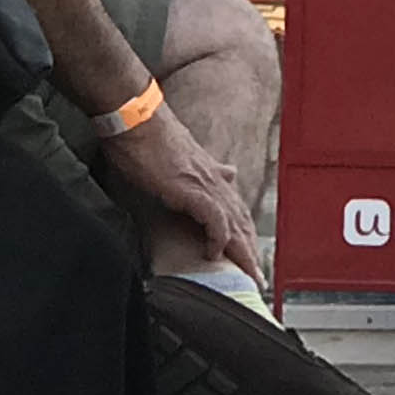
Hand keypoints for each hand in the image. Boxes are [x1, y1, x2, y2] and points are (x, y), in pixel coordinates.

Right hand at [104, 107, 261, 282]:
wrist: (135, 117)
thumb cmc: (148, 137)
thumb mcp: (181, 155)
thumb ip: (205, 169)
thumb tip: (229, 172)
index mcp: (210, 174)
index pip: (236, 210)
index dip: (245, 234)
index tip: (250, 257)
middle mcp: (214, 179)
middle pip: (241, 221)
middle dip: (251, 251)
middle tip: (258, 277)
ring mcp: (204, 184)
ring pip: (234, 224)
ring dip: (243, 252)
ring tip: (248, 275)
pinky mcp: (192, 189)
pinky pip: (214, 220)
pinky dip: (217, 239)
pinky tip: (213, 254)